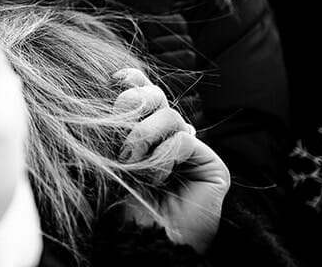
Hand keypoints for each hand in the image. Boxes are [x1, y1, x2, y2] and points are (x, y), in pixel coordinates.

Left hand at [113, 68, 229, 252]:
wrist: (145, 242)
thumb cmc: (122, 204)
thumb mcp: (110, 158)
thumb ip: (114, 128)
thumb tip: (109, 88)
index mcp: (146, 132)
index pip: (145, 93)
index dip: (133, 81)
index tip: (113, 79)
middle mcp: (171, 137)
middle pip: (157, 96)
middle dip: (135, 102)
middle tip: (118, 123)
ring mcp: (193, 150)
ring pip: (170, 115)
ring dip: (143, 135)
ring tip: (130, 160)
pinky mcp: (212, 165)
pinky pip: (184, 139)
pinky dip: (164, 156)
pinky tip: (157, 179)